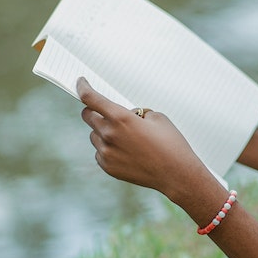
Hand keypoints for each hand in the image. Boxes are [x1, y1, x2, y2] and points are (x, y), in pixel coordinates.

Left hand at [76, 77, 209, 196]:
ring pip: (94, 135)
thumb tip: (127, 116)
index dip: (83, 88)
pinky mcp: (108, 166)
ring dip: (104, 132)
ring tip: (127, 139)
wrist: (176, 174)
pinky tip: (127, 152)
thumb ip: (135, 112)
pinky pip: (99, 152)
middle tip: (108, 114)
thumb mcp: (157, 117)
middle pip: (88, 116)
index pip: (91, 98)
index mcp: (120, 118)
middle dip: (95, 111)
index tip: (80, 83)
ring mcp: (106, 152)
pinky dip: (108, 148)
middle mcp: (109, 134)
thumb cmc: (171, 144)